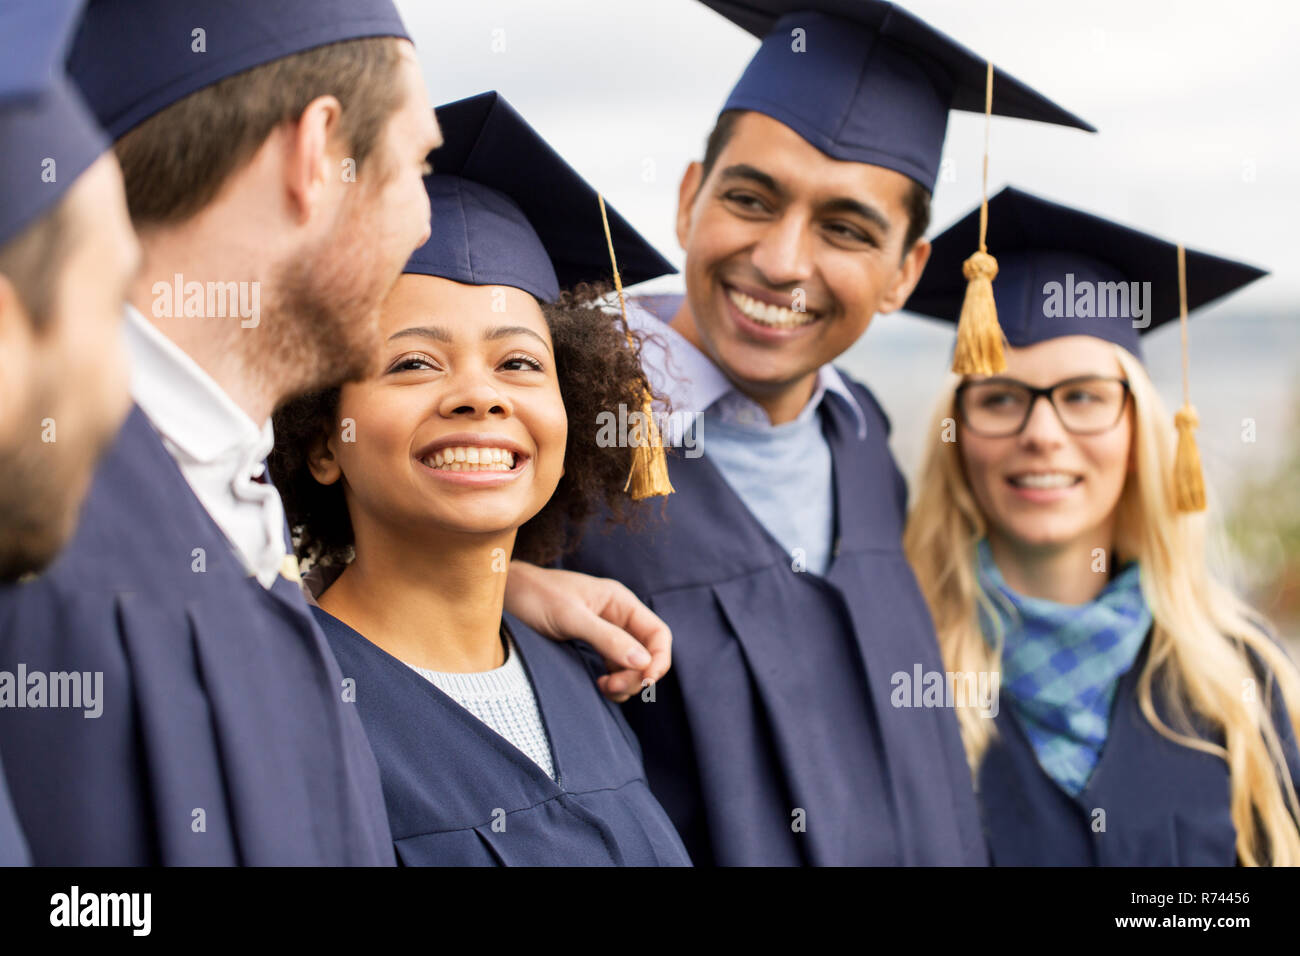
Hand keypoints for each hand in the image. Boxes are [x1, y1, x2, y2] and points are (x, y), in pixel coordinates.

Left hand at [504, 561, 670, 701]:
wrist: (504, 594)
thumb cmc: (535, 596)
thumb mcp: (571, 617)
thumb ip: (606, 638)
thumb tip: (642, 662)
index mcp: (619, 601)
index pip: (657, 633)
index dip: (658, 659)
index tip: (644, 681)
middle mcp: (617, 616)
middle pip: (647, 653)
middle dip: (637, 675)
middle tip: (611, 687)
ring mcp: (605, 631)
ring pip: (632, 664)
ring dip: (625, 681)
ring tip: (603, 687)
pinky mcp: (590, 644)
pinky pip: (614, 666)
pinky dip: (613, 681)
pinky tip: (599, 684)